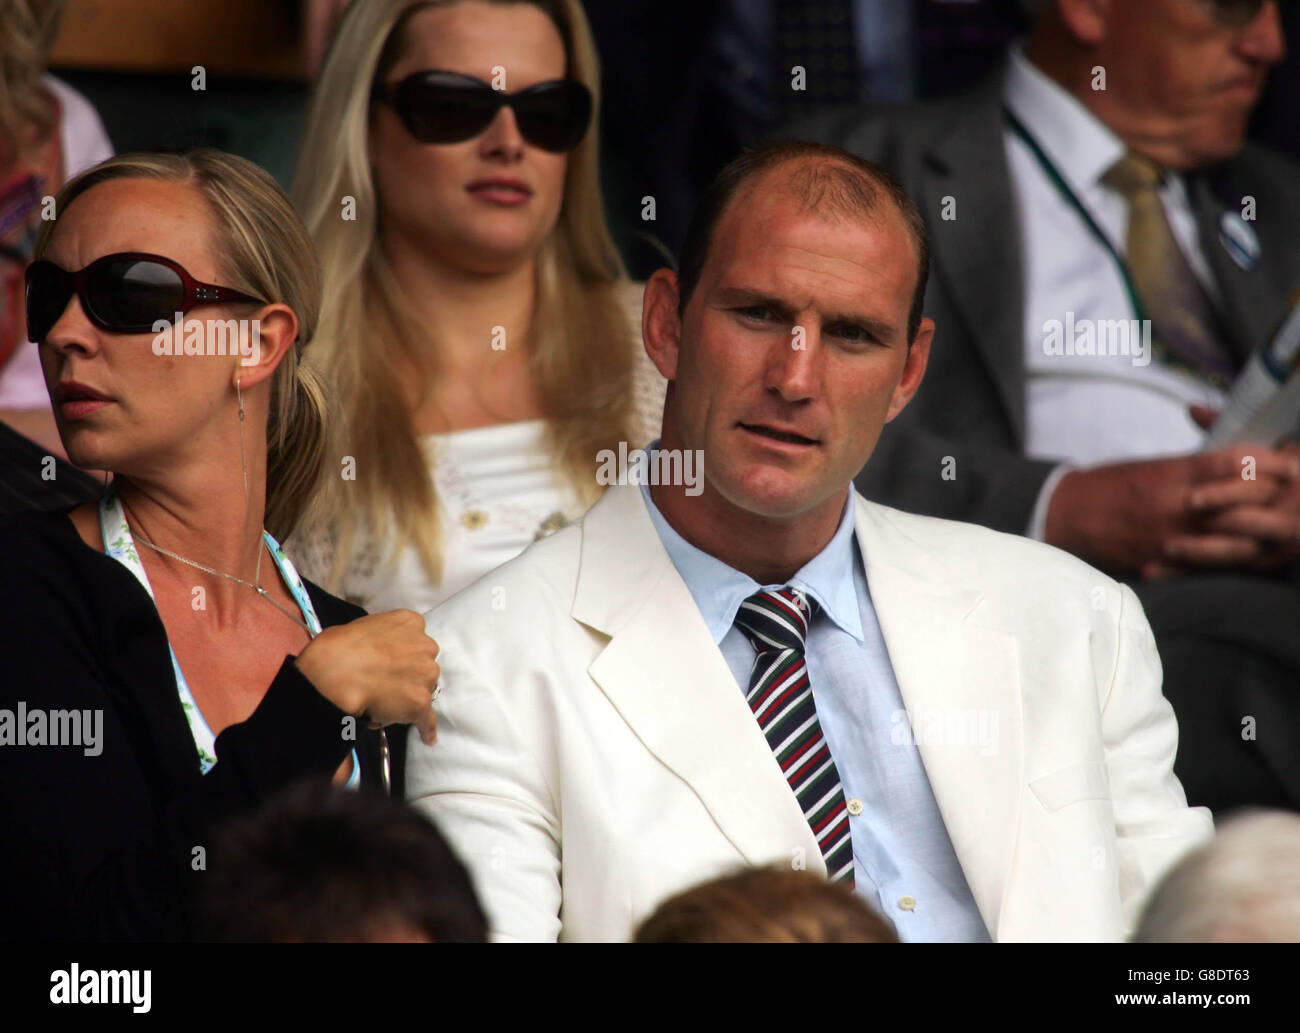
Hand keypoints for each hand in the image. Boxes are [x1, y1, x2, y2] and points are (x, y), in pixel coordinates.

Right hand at [295, 609, 440, 744]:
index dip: (403, 655)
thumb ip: (382, 637)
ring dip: (406, 698)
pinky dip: (426, 728)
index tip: (392, 663)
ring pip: (422, 690)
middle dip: (407, 676)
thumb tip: (376, 651)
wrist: (334, 674)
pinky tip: (427, 735)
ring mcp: (425, 675)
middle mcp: (425, 646)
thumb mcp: (364, 626)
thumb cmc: (339, 649)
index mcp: (410, 623)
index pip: (415, 641)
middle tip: (383, 685)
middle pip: (423, 665)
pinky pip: (428, 719)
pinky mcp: (420, 702)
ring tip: (378, 705)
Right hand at [1044, 446, 1299, 576]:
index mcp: (1175, 472)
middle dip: (1274, 496)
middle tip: (1292, 493)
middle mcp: (1178, 503)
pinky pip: (1207, 564)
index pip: (1237, 463)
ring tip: (1278, 528)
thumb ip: (1193, 467)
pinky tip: (1249, 555)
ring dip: (1261, 532)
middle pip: (1244, 499)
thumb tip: (1234, 465)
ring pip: (1235, 537)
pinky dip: (1232, 559)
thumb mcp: (1153, 466)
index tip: (1288, 461)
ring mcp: (1173, 535)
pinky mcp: (1164, 560)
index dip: (1269, 462)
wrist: (1069, 514)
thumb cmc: (1110, 485)